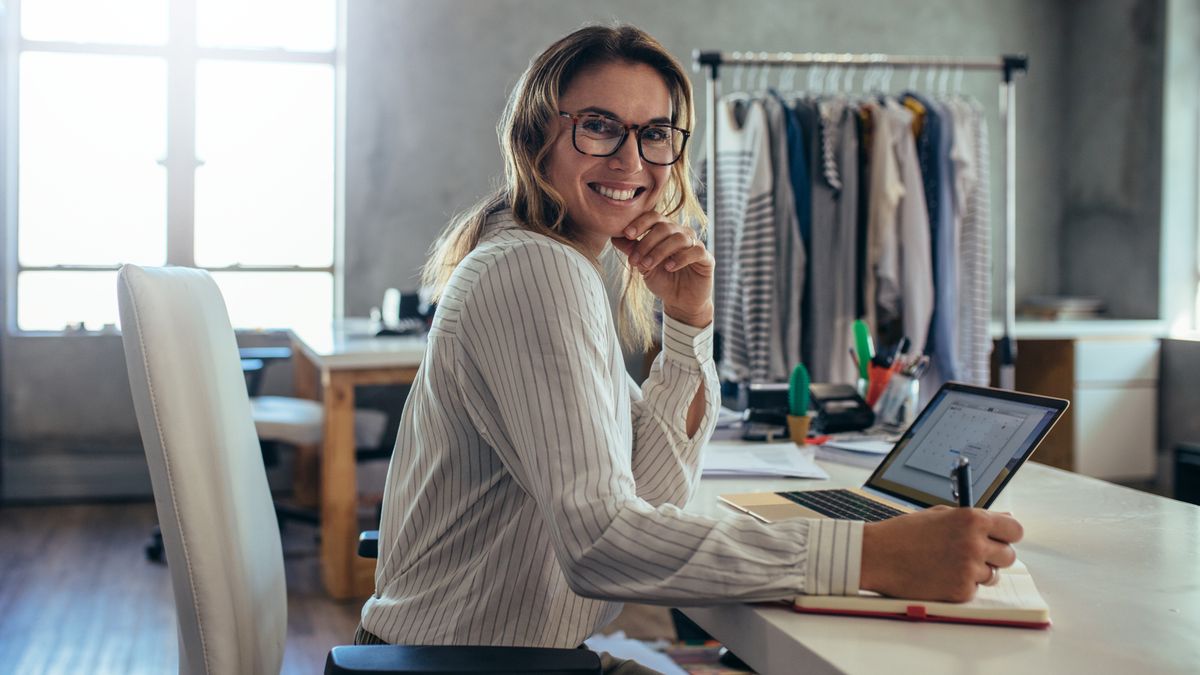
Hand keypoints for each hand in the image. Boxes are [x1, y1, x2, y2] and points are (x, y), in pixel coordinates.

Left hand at [610, 212, 713, 326]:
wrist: (680, 302)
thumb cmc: (662, 280)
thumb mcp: (643, 265)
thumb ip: (632, 250)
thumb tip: (614, 236)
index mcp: (666, 231)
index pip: (654, 217)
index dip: (640, 223)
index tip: (626, 234)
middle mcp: (681, 234)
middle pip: (664, 226)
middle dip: (646, 242)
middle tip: (634, 260)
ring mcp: (695, 244)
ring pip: (679, 238)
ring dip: (660, 251)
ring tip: (647, 266)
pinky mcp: (706, 259)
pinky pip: (696, 251)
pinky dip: (681, 258)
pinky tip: (669, 267)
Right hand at [859, 506, 1021, 602]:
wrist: (877, 555)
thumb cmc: (905, 533)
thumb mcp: (940, 515)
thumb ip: (973, 518)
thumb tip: (1004, 519)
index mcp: (972, 519)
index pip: (1015, 530)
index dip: (1007, 535)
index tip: (999, 538)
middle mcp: (975, 543)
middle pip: (1009, 555)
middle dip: (994, 555)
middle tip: (971, 554)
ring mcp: (969, 569)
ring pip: (992, 575)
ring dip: (976, 572)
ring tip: (948, 564)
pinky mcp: (961, 591)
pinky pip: (974, 590)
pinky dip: (960, 585)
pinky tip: (939, 576)